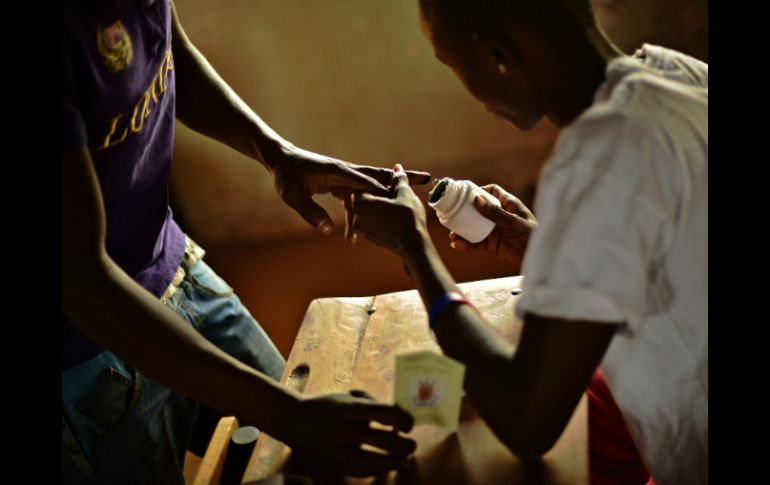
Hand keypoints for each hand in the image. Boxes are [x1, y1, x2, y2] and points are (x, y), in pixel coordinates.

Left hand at [270, 146, 429, 234]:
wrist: (281, 159)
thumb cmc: (285, 176)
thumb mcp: (292, 196)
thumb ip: (310, 213)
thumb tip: (328, 230)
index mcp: (336, 171)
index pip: (364, 181)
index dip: (383, 190)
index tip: (401, 198)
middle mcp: (346, 169)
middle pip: (379, 174)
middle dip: (402, 177)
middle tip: (426, 177)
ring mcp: (347, 173)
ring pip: (376, 178)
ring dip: (397, 182)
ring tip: (420, 184)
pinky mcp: (345, 178)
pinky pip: (368, 185)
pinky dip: (384, 188)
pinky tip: (396, 196)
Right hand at [281, 390, 415, 476]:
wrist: (293, 420)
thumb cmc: (326, 405)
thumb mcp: (349, 395)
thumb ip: (374, 403)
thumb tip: (399, 415)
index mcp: (349, 408)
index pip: (387, 414)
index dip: (405, 420)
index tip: (408, 425)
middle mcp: (344, 430)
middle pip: (386, 442)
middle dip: (406, 446)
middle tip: (410, 445)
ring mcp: (338, 451)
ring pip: (376, 464)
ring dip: (395, 462)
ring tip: (402, 459)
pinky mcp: (334, 465)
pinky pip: (362, 472)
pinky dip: (377, 470)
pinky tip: (385, 465)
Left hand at [345, 164, 427, 255]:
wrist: (413, 246)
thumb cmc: (408, 217)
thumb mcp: (404, 193)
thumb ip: (398, 179)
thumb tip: (397, 168)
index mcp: (361, 202)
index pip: (366, 186)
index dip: (380, 184)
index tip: (392, 186)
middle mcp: (357, 216)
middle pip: (366, 199)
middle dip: (379, 196)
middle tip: (396, 195)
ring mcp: (362, 229)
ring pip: (369, 211)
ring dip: (380, 208)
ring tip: (398, 207)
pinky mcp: (370, 238)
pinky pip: (374, 223)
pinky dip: (382, 219)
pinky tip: (396, 219)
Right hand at [448, 184, 536, 271]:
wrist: (540, 258)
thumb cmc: (533, 236)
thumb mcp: (514, 223)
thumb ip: (496, 213)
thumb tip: (477, 200)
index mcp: (508, 205)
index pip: (491, 192)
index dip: (478, 191)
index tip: (464, 194)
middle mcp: (500, 216)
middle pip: (478, 210)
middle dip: (464, 213)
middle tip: (451, 215)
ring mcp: (495, 230)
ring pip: (474, 227)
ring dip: (462, 230)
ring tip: (453, 235)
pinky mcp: (493, 245)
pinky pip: (476, 242)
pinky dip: (466, 244)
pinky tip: (458, 245)